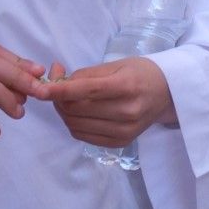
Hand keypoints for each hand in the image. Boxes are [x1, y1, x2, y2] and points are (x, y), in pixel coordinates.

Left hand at [38, 55, 175, 147]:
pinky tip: (78, 113)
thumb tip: (55, 79)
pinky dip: (74, 124)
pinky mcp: (120, 143)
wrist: (168, 94)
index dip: (60, 90)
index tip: (40, 88)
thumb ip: (85, 74)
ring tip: (66, 100)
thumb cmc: (141, 73)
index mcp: (127, 86)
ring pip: (76, 125)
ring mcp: (124, 131)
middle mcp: (127, 112)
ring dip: (64, 113)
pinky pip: (84, 136)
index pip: (86, 90)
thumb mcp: (116, 65)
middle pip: (78, 110)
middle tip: (55, 88)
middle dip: (59, 100)